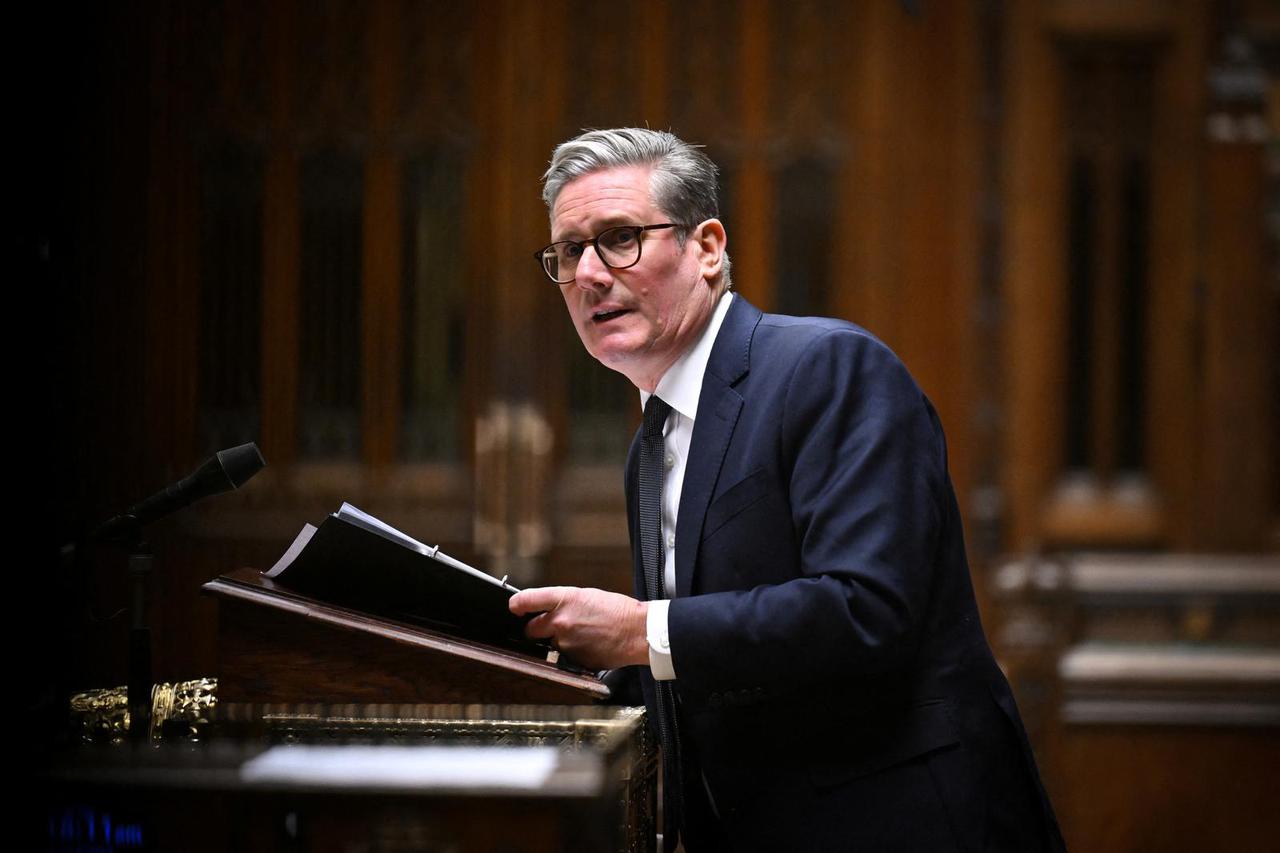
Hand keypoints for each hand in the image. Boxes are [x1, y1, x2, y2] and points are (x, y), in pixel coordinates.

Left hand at [508, 586, 649, 669]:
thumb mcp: (587, 596)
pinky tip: (589, 645)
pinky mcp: (573, 660)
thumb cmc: (618, 611)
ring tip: (582, 635)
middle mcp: (560, 622)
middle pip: (530, 629)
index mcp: (563, 600)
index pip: (526, 600)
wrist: (637, 631)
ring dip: (559, 642)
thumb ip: (564, 603)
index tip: (514, 608)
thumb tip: (549, 610)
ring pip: (550, 645)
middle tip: (548, 627)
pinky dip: (573, 652)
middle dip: (536, 630)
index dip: (516, 605)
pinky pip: (565, 657)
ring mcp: (566, 643)